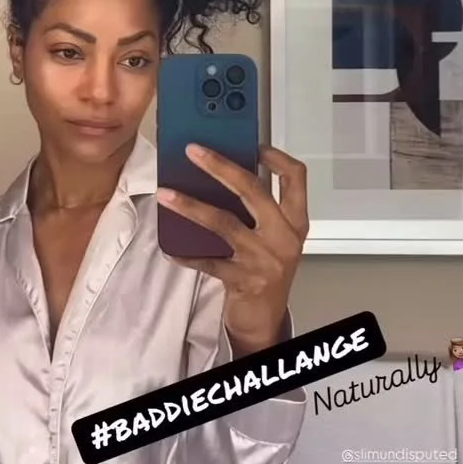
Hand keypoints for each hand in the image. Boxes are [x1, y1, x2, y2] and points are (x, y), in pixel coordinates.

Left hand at [156, 144, 309, 355]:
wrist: (265, 319)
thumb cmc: (267, 271)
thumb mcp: (273, 237)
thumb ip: (259, 209)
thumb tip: (223, 172)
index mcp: (296, 221)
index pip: (295, 177)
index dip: (275, 156)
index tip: (252, 144)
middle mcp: (284, 237)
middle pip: (252, 190)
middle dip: (220, 166)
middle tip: (193, 152)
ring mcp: (264, 259)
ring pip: (223, 223)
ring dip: (191, 206)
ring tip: (166, 194)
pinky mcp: (244, 279)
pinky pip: (208, 261)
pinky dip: (186, 254)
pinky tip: (170, 247)